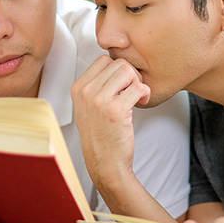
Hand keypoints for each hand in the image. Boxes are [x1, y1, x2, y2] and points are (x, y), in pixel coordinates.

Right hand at [70, 55, 149, 185]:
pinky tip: (142, 103)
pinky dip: (145, 93)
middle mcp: (85, 92)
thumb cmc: (101, 135)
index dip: (118, 69)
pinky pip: (138, 87)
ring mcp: (99, 100)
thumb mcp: (88, 107)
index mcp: (78, 88)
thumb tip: (116, 64)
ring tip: (137, 97)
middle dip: (130, 75)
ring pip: (128, 71)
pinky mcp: (116, 110)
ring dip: (138, 83)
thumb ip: (97, 85)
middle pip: (118, 63)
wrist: (105, 162)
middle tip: (132, 91)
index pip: (103, 59)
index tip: (122, 84)